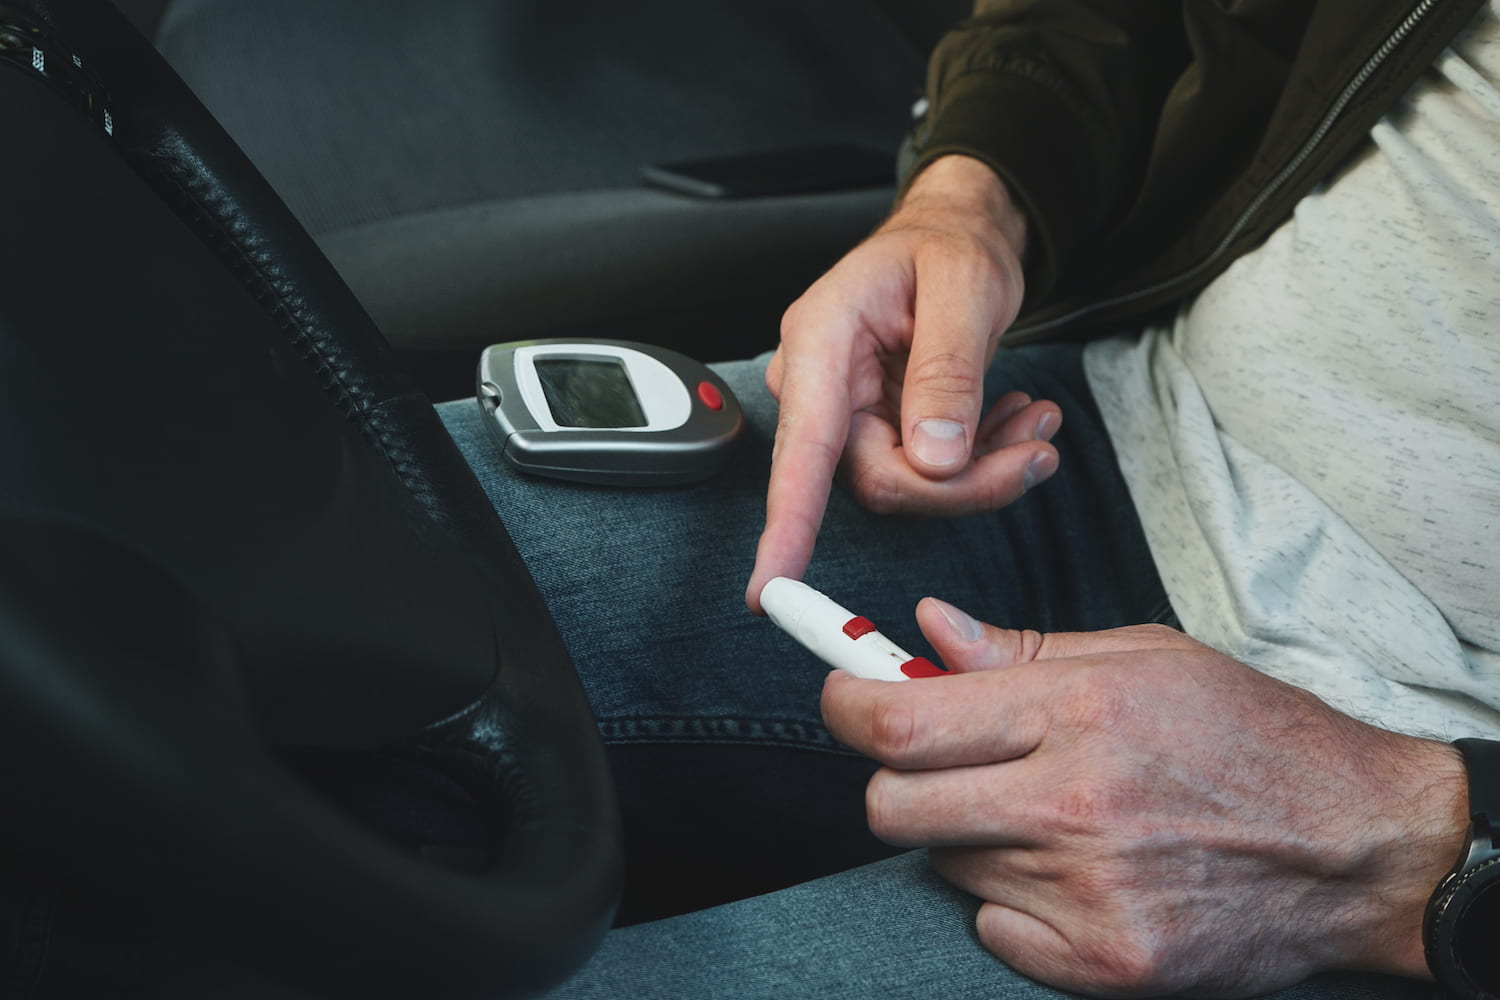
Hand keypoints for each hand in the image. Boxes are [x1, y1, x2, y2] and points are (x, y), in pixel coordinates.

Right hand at [745, 156, 1059, 612]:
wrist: (955, 233)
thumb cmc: (949, 245)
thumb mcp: (963, 290)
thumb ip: (946, 374)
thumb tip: (933, 460)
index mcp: (820, 342)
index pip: (802, 452)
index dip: (787, 525)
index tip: (770, 589)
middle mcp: (821, 386)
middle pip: (882, 480)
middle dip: (966, 482)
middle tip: (1040, 449)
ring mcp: (846, 413)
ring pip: (911, 485)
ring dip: (983, 470)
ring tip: (1038, 422)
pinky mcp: (877, 429)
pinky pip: (926, 474)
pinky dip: (979, 461)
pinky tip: (1014, 421)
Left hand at [821, 602, 1469, 996]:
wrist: (1362, 846)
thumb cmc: (1254, 737)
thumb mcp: (1144, 656)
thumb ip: (1020, 649)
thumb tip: (926, 629)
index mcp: (1076, 711)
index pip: (895, 720)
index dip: (844, 703)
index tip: (844, 697)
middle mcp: (1072, 804)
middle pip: (891, 807)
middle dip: (896, 779)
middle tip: (942, 765)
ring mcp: (1087, 893)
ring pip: (946, 865)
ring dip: (973, 838)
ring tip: (1050, 815)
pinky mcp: (1106, 963)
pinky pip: (993, 932)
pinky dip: (1014, 905)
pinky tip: (1073, 874)